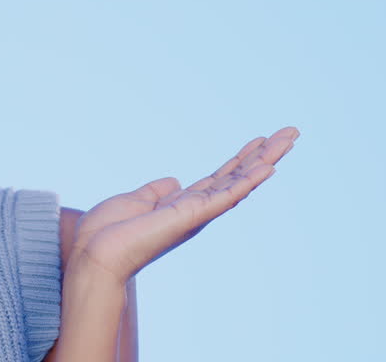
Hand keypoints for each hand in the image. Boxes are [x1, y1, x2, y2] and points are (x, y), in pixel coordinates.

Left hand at [69, 126, 299, 284]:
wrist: (95, 253)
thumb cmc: (108, 232)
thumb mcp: (134, 201)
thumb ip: (156, 192)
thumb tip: (175, 182)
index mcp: (183, 205)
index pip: (220, 178)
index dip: (240, 160)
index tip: (260, 140)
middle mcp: (197, 210)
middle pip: (238, 176)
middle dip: (264, 155)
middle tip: (291, 133)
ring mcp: (197, 213)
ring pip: (240, 182)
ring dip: (265, 160)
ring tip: (289, 138)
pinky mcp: (192, 216)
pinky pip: (226, 196)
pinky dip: (248, 182)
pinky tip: (268, 167)